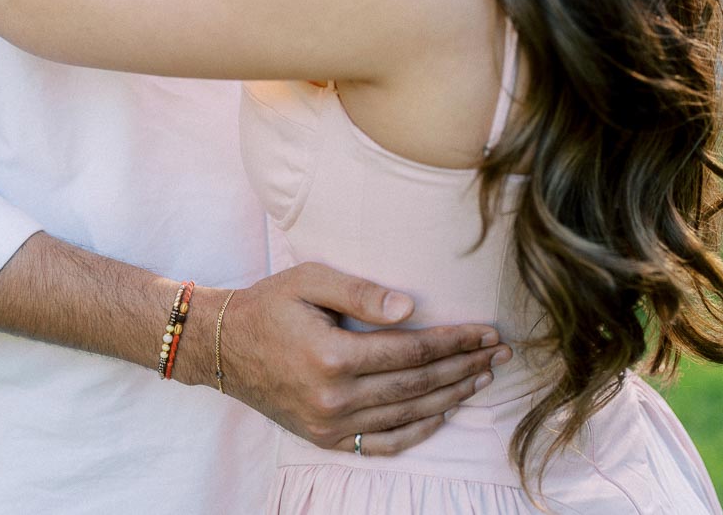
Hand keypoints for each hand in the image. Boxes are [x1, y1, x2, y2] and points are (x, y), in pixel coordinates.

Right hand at [219, 262, 510, 454]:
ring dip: (451, 396)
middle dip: (465, 367)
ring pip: (407, 414)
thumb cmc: (269, 303)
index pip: (413, 351)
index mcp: (334, 356)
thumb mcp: (310, 281)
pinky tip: (442, 412)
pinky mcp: (324, 438)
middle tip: (500, 354)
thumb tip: (411, 309)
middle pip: (418, 385)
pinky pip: (383, 443)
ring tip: (481, 377)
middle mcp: (335, 397)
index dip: (456, 342)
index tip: (488, 332)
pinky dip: (418, 430)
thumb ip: (361, 294)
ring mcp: (330, 424)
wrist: (222, 345)